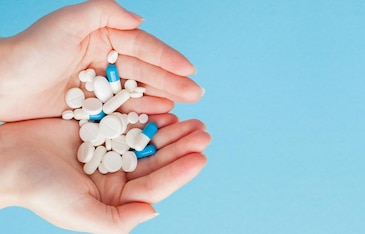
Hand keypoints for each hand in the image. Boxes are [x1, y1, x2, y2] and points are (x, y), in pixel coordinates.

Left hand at [0, 0, 202, 121]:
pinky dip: (143, 113)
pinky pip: (123, 111)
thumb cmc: (31, 50)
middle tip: (197, 94)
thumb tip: (141, 20)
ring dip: (163, 98)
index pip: (142, 47)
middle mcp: (104, 60)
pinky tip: (160, 115)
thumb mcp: (67, 21)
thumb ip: (105, 13)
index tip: (190, 69)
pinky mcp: (92, 109)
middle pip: (146, 71)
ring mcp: (100, 86)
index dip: (168, 58)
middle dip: (173, 81)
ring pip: (139, 91)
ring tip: (184, 106)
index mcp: (102, 37)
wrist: (1, 85)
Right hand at [0, 115, 210, 232]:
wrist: (5, 159)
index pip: (156, 185)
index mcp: (117, 197)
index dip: (180, 171)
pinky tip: (167, 108)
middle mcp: (118, 175)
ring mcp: (111, 150)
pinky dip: (149, 115)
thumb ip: (118, 218)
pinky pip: (132, 120)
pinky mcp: (102, 129)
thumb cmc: (39, 190)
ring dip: (171, 131)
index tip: (202, 157)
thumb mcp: (79, 212)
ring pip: (149, 140)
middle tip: (204, 132)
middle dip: (182, 147)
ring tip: (193, 121)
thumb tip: (154, 211)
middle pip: (158, 160)